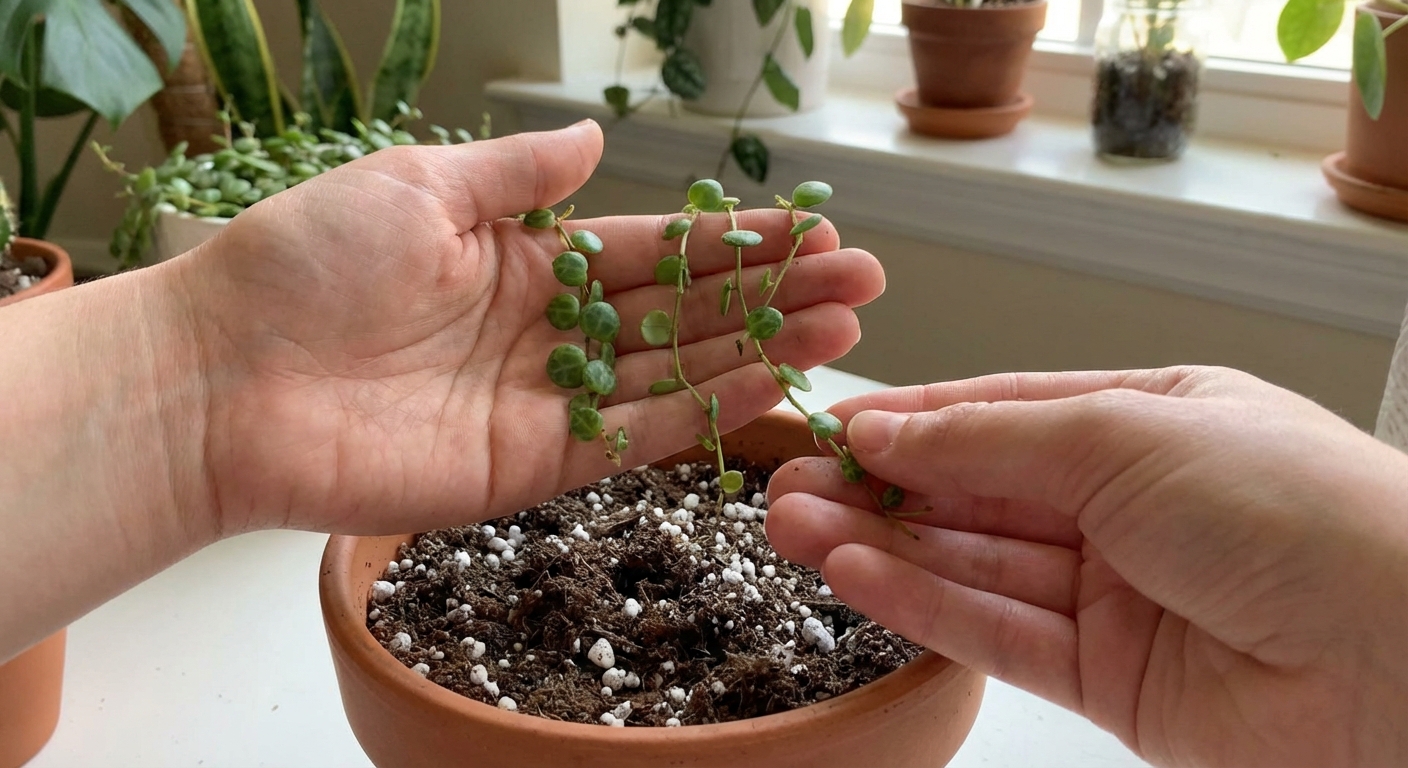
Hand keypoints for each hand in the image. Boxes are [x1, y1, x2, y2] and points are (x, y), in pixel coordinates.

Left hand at [177, 121, 883, 535]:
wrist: (222, 382)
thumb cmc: (304, 265)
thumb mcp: (418, 186)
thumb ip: (517, 175)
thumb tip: (592, 138)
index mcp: (520, 258)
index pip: (652, 251)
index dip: (732, 242)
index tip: (809, 228)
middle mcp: (545, 330)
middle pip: (683, 314)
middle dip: (773, 295)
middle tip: (861, 279)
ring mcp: (544, 401)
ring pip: (674, 374)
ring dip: (760, 351)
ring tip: (843, 327)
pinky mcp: (531, 466)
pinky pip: (632, 438)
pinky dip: (701, 413)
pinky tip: (767, 382)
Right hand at [765, 367, 1407, 766]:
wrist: (1405, 659)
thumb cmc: (1292, 507)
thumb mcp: (1123, 434)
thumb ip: (990, 442)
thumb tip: (885, 431)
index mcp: (1152, 419)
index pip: (1004, 413)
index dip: (912, 420)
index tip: (828, 427)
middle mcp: (1132, 505)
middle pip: (977, 495)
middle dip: (877, 488)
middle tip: (782, 486)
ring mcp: (1121, 596)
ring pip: (975, 566)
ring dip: (881, 546)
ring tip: (789, 528)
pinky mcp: (1113, 682)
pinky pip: (1000, 635)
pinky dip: (926, 605)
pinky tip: (853, 576)